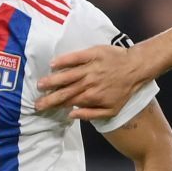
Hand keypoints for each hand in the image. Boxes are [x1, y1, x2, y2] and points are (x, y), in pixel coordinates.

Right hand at [35, 44, 150, 119]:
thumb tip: (71, 115)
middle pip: (64, 91)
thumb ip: (90, 114)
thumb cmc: (123, 91)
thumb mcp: (111, 110)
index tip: (41, 107)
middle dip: (49, 97)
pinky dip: (64, 60)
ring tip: (40, 84)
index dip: (53, 105)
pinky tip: (53, 63)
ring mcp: (89, 68)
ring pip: (67, 75)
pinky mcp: (92, 54)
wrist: (136, 68)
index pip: (67, 102)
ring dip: (53, 80)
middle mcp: (88, 83)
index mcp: (91, 97)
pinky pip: (75, 57)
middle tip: (35, 100)